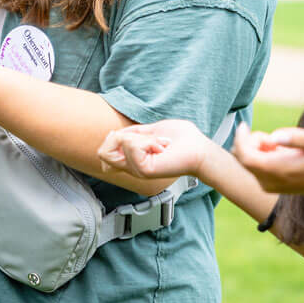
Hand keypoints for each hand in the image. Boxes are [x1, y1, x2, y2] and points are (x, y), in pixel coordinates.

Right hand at [97, 119, 211, 179]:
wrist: (199, 149)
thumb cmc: (182, 140)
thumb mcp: (150, 131)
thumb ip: (132, 134)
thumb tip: (113, 134)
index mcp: (132, 160)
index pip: (103, 153)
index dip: (112, 138)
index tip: (135, 135)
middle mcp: (132, 168)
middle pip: (104, 152)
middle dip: (123, 136)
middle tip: (147, 139)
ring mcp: (137, 170)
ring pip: (120, 143)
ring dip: (141, 137)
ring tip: (159, 143)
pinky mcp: (145, 170)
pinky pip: (132, 146)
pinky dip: (148, 140)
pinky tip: (162, 147)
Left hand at [231, 124, 303, 195]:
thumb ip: (297, 137)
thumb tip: (274, 136)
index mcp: (277, 170)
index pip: (245, 156)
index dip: (240, 139)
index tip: (244, 125)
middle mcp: (268, 182)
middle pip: (243, 158)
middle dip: (250, 141)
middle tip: (273, 137)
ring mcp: (268, 185)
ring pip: (248, 161)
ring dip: (258, 148)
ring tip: (282, 147)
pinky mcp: (270, 185)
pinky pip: (255, 166)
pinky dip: (261, 154)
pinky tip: (280, 152)